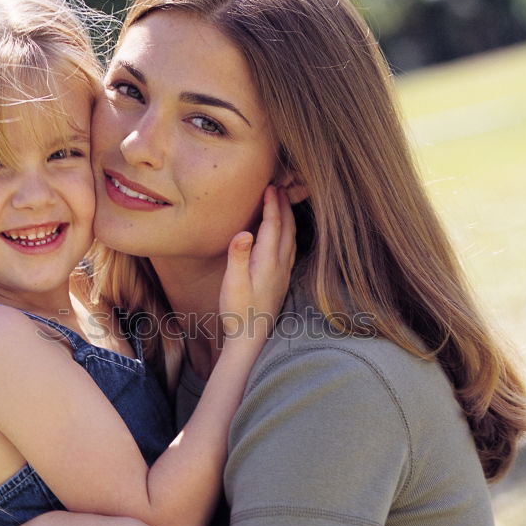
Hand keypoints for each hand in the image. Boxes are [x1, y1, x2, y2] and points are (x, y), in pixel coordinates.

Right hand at [219, 185, 295, 340]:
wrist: (251, 338)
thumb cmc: (238, 312)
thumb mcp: (233, 284)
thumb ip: (238, 257)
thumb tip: (244, 232)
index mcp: (268, 262)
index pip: (273, 225)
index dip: (272, 205)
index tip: (271, 186)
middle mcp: (280, 265)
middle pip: (287, 228)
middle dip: (284, 206)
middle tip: (279, 187)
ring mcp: (284, 273)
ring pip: (292, 238)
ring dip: (288, 218)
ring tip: (283, 204)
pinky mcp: (282, 281)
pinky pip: (290, 249)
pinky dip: (289, 233)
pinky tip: (285, 234)